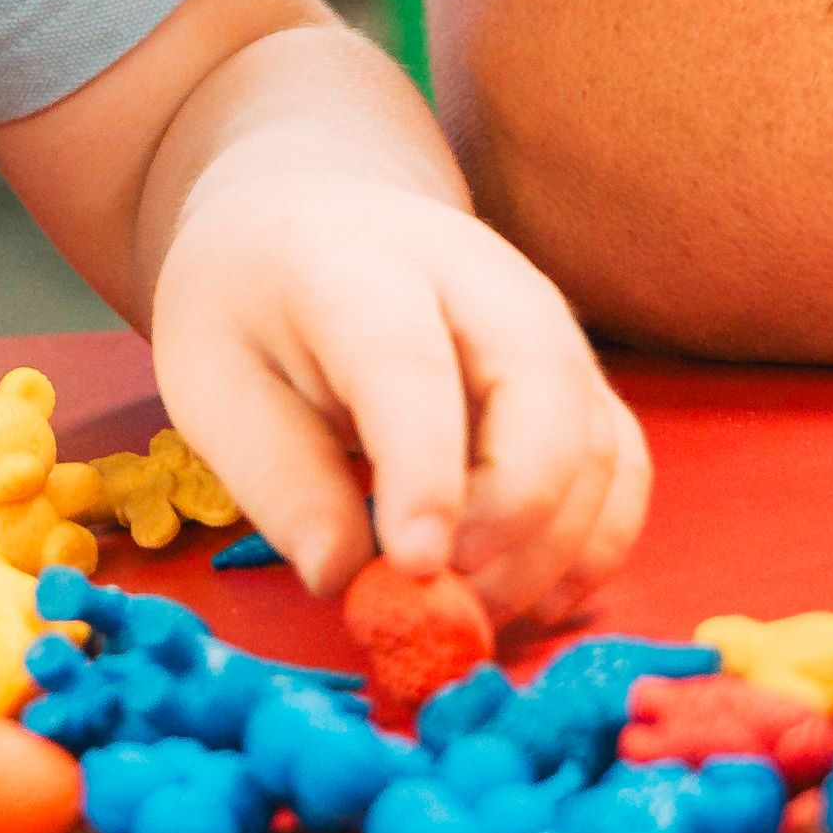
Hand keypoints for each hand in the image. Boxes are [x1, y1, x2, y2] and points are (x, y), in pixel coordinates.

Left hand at [147, 172, 652, 624]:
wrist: (315, 217)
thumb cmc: (254, 303)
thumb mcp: (213, 379)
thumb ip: (278, 479)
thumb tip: (342, 579)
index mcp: (361, 264)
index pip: (409, 362)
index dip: (421, 470)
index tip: (412, 567)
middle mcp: (481, 277)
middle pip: (543, 387)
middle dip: (512, 511)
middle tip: (445, 599)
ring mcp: (547, 323)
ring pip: (594, 439)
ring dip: (550, 550)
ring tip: (468, 615)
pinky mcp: (580, 376)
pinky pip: (620, 464)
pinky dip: (593, 545)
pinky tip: (534, 600)